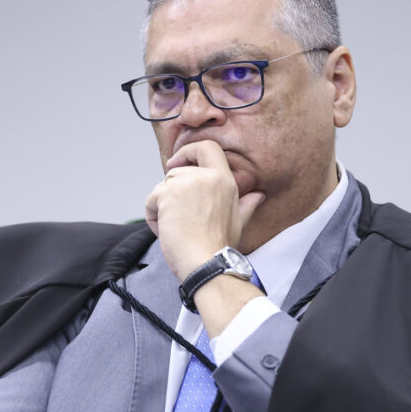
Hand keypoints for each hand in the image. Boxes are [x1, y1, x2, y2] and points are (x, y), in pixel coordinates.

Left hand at [145, 140, 264, 280]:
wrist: (206, 264)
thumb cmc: (219, 247)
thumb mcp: (238, 222)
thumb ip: (247, 204)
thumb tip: (259, 195)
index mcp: (225, 180)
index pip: (208, 147)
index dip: (189, 151)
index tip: (177, 164)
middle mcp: (208, 177)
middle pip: (176, 172)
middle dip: (171, 194)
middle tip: (180, 219)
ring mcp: (188, 183)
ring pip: (161, 186)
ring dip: (161, 208)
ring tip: (175, 228)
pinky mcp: (168, 194)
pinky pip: (151, 200)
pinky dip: (152, 216)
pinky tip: (166, 231)